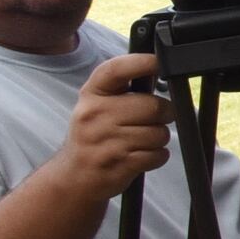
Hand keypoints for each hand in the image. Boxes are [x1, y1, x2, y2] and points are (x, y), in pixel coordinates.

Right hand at [52, 54, 170, 205]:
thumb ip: (123, 90)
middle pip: (153, 106)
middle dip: (164, 114)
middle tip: (155, 119)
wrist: (75, 175)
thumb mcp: (97, 106)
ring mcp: (106, 140)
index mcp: (92, 95)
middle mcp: (95, 114)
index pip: (116, 70)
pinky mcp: (119, 163)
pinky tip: (140, 155)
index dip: (141, 62)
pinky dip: (157, 157)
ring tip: (141, 141)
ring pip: (160, 133)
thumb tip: (160, 68)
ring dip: (158, 139)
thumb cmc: (94, 135)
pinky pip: (158, 154)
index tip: (158, 63)